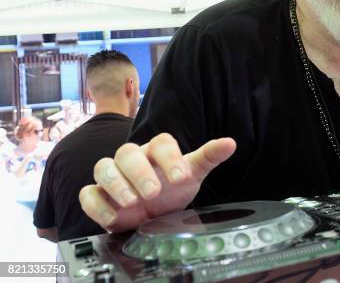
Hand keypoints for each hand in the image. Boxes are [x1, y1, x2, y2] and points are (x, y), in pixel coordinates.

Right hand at [79, 133, 235, 232]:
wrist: (153, 213)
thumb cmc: (172, 189)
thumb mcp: (192, 174)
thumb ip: (208, 157)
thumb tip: (231, 143)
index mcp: (156, 151)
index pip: (160, 142)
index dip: (170, 157)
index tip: (181, 178)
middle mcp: (132, 159)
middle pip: (127, 152)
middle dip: (139, 172)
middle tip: (154, 193)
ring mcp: (112, 176)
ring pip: (103, 167)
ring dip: (116, 184)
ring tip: (133, 202)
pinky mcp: (98, 195)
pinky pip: (88, 194)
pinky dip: (97, 205)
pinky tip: (114, 218)